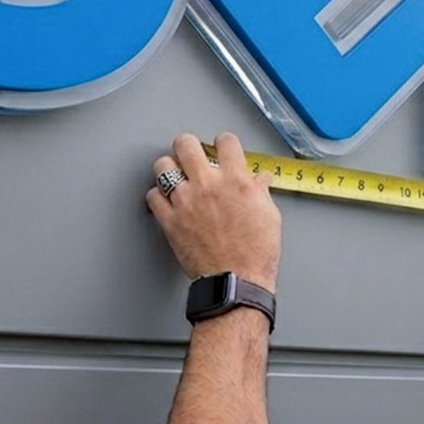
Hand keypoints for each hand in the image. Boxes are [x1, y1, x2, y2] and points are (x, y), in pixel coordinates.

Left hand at [146, 132, 281, 292]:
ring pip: (163, 166)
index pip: (226, 141)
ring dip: (169, 168)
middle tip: (191, 154)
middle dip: (189, 146)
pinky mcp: (170, 221)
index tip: (222, 147)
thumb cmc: (256, 254)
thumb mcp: (270, 216)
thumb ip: (261, 192)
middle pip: (186, 144)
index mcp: (236, 181)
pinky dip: (158, 197)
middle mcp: (209, 185)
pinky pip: (152, 196)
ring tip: (176, 175)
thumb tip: (260, 181)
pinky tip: (167, 201)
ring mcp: (186, 202)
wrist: (237, 282)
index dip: (224, 142)